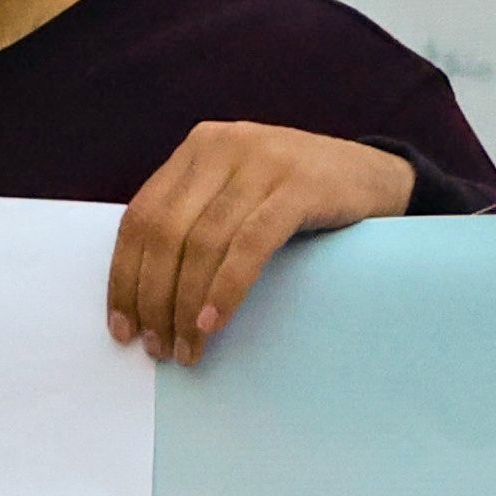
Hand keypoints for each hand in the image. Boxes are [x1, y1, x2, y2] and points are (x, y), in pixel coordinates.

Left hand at [109, 122, 413, 365]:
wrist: (374, 177)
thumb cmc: (295, 197)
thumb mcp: (237, 193)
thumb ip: (194, 219)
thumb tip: (143, 293)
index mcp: (196, 148)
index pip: (140, 218)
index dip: (123, 277)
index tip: (121, 328)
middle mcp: (222, 146)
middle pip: (165, 233)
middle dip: (153, 299)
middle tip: (157, 348)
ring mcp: (261, 161)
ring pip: (203, 243)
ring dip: (187, 305)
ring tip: (186, 349)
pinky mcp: (299, 185)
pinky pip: (250, 246)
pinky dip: (226, 289)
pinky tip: (214, 323)